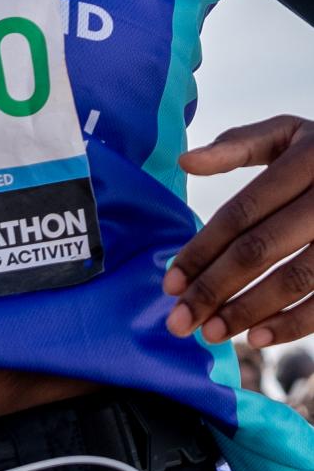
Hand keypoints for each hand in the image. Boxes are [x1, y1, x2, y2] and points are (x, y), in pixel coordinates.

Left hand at [163, 116, 313, 346]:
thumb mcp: (289, 133)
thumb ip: (238, 144)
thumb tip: (186, 161)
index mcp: (305, 159)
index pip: (241, 213)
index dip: (202, 250)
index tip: (170, 283)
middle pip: (259, 249)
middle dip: (214, 288)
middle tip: (178, 321)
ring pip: (293, 278)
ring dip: (248, 311)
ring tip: (211, 333)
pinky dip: (293, 324)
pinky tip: (256, 337)